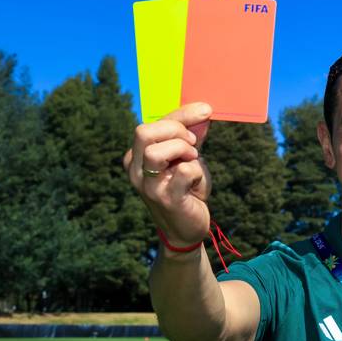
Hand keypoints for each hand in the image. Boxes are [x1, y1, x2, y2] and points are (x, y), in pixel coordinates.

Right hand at [123, 102, 212, 246]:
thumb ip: (192, 135)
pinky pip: (183, 172)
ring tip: (192, 160)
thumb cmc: (187, 190)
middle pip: (143, 132)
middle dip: (176, 130)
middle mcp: (135, 170)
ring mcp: (148, 186)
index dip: (182, 114)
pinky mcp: (166, 199)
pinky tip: (195, 181)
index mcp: (136, 156)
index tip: (205, 111)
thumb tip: (203, 111)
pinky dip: (196, 171)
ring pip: (154, 152)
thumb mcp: (188, 158)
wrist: (187, 229)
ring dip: (181, 150)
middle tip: (193, 145)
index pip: (152, 123)